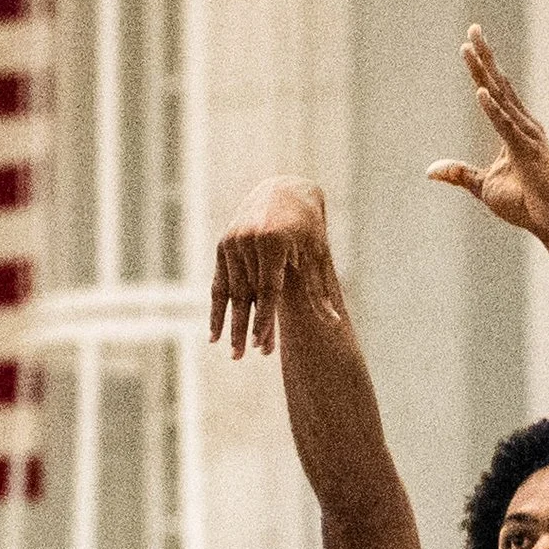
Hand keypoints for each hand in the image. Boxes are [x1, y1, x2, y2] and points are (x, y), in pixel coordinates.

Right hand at [209, 178, 333, 356]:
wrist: (284, 191)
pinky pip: (218, 284)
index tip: (260, 345)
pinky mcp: (222, 245)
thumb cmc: (308, 227)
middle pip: (247, 295)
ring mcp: (233, 242)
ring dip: (231, 325)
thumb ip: (319, 288)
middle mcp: (249, 240)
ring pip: (232, 292)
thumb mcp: (317, 253)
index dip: (264, 318)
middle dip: (243, 328)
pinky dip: (216, 310)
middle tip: (240, 358)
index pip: (268, 289)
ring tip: (233, 353)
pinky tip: (214, 335)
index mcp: (274, 241)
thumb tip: (334, 322)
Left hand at [427, 30, 548, 246]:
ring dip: (482, 74)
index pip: (494, 92)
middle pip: (498, 84)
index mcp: (513, 129)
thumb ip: (460, 174)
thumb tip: (431, 170)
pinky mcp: (527, 152)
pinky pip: (505, 127)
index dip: (481, 68)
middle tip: (472, 29)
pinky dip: (492, 110)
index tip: (469, 43)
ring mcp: (526, 135)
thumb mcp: (484, 187)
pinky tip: (480, 92)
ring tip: (468, 49)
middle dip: (484, 57)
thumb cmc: (526, 204)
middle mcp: (522, 125)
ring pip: (499, 98)